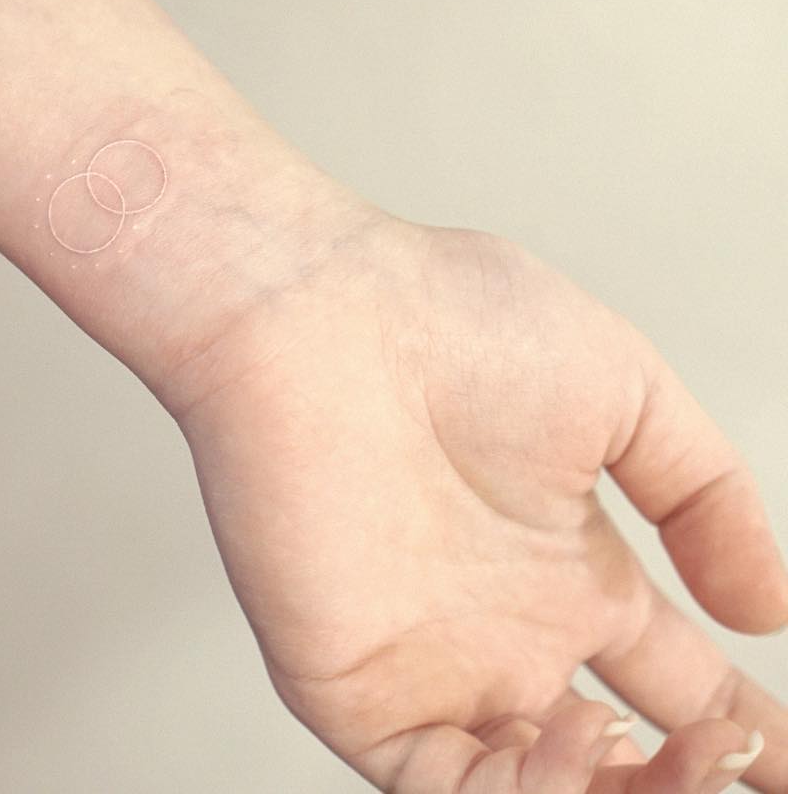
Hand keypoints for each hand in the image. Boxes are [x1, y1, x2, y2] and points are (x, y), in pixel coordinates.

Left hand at [172, 217, 787, 791]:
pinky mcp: (355, 686)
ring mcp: (429, 661)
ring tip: (674, 748)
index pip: (669, 673)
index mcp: (562, 563)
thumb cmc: (449, 321)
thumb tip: (768, 609)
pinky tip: (576, 738)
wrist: (319, 316)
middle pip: (612, 758)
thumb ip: (705, 497)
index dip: (741, 725)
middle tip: (738, 756)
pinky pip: (444, 792)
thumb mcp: (626, 390)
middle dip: (689, 776)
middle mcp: (499, 624)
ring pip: (536, 789)